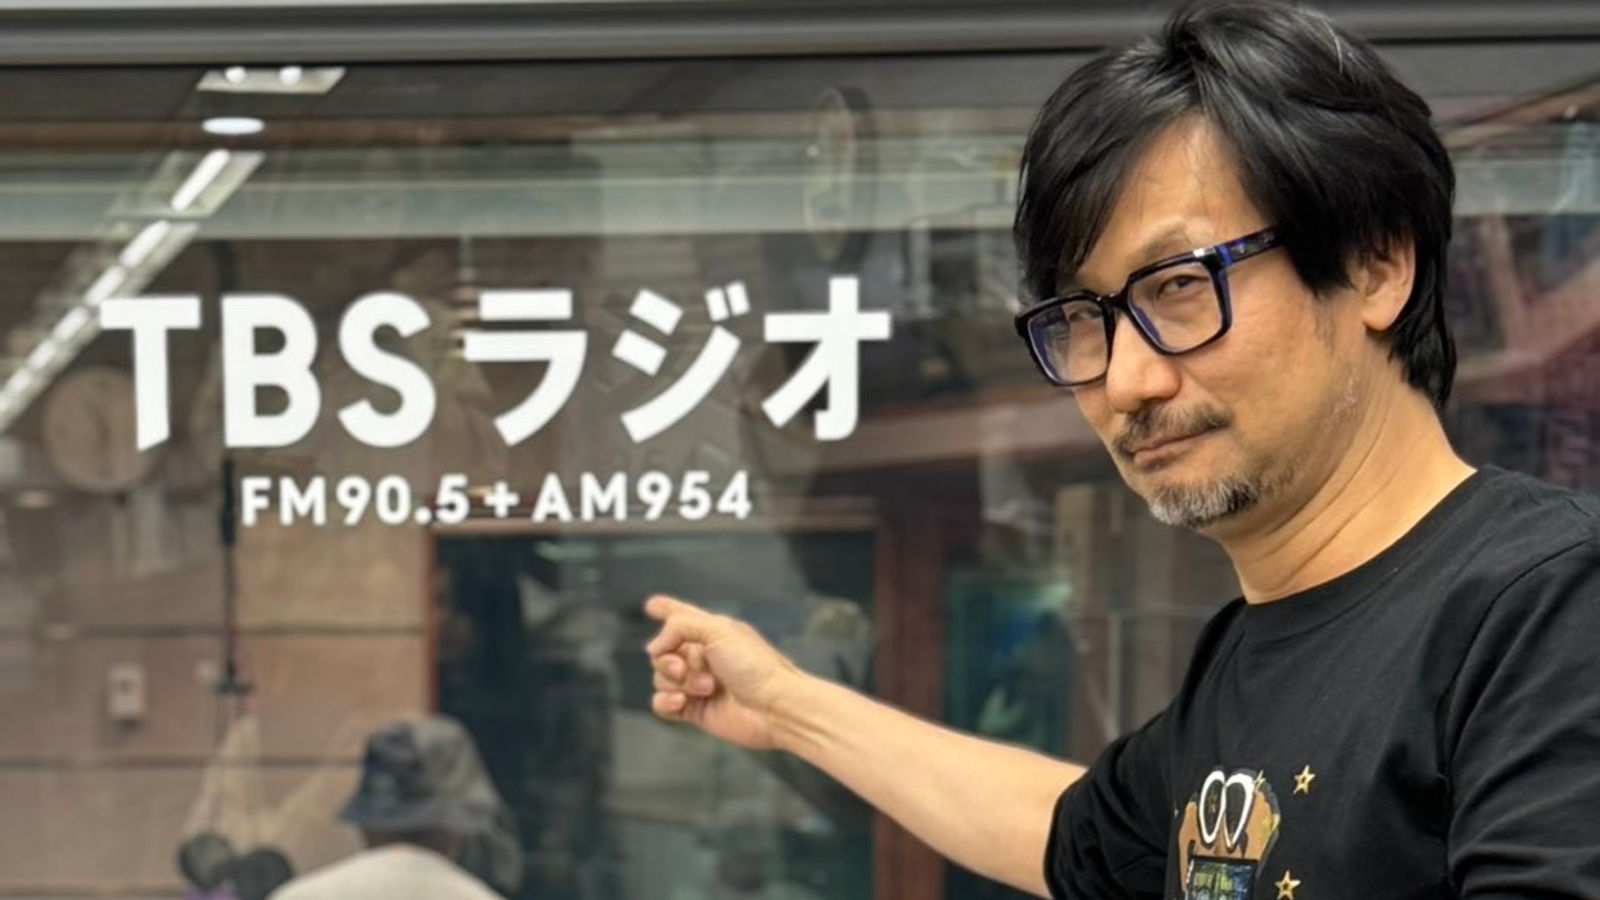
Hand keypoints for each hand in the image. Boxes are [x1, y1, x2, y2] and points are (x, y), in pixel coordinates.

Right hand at [644, 594, 800, 750]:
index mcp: (711, 632)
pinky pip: (662, 704)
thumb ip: (679, 627)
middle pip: (662, 653)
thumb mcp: (718, 630)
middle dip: (668, 659)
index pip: (682, 618)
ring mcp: (698, 684)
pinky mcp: (695, 710)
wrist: (773, 707)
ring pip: (660, 678)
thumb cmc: (754, 665)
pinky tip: (681, 702)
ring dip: (678, 682)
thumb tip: (654, 647)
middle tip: (684, 667)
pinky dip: (666, 702)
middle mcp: (703, 657)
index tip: (652, 606)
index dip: (666, 610)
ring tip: (707, 687)